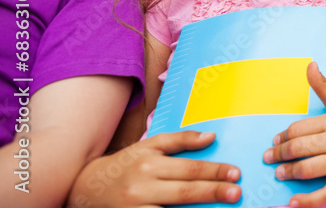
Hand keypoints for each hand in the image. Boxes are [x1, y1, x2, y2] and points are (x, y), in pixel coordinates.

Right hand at [66, 132, 239, 207]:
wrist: (85, 188)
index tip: (236, 173)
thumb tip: (211, 137)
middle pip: (184, 191)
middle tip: (236, 193)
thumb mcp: (149, 145)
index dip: (214, 171)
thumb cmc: (125, 165)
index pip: (190, 168)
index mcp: (150, 163)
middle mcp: (142, 187)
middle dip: (212, 192)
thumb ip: (180, 140)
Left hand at [264, 63, 325, 207]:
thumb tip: (309, 64)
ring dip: (288, 172)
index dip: (282, 136)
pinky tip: (292, 202)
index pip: (298, 129)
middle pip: (300, 148)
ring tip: (279, 172)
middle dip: (279, 154)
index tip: (275, 141)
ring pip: (309, 169)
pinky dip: (308, 200)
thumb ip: (322, 84)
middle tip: (269, 157)